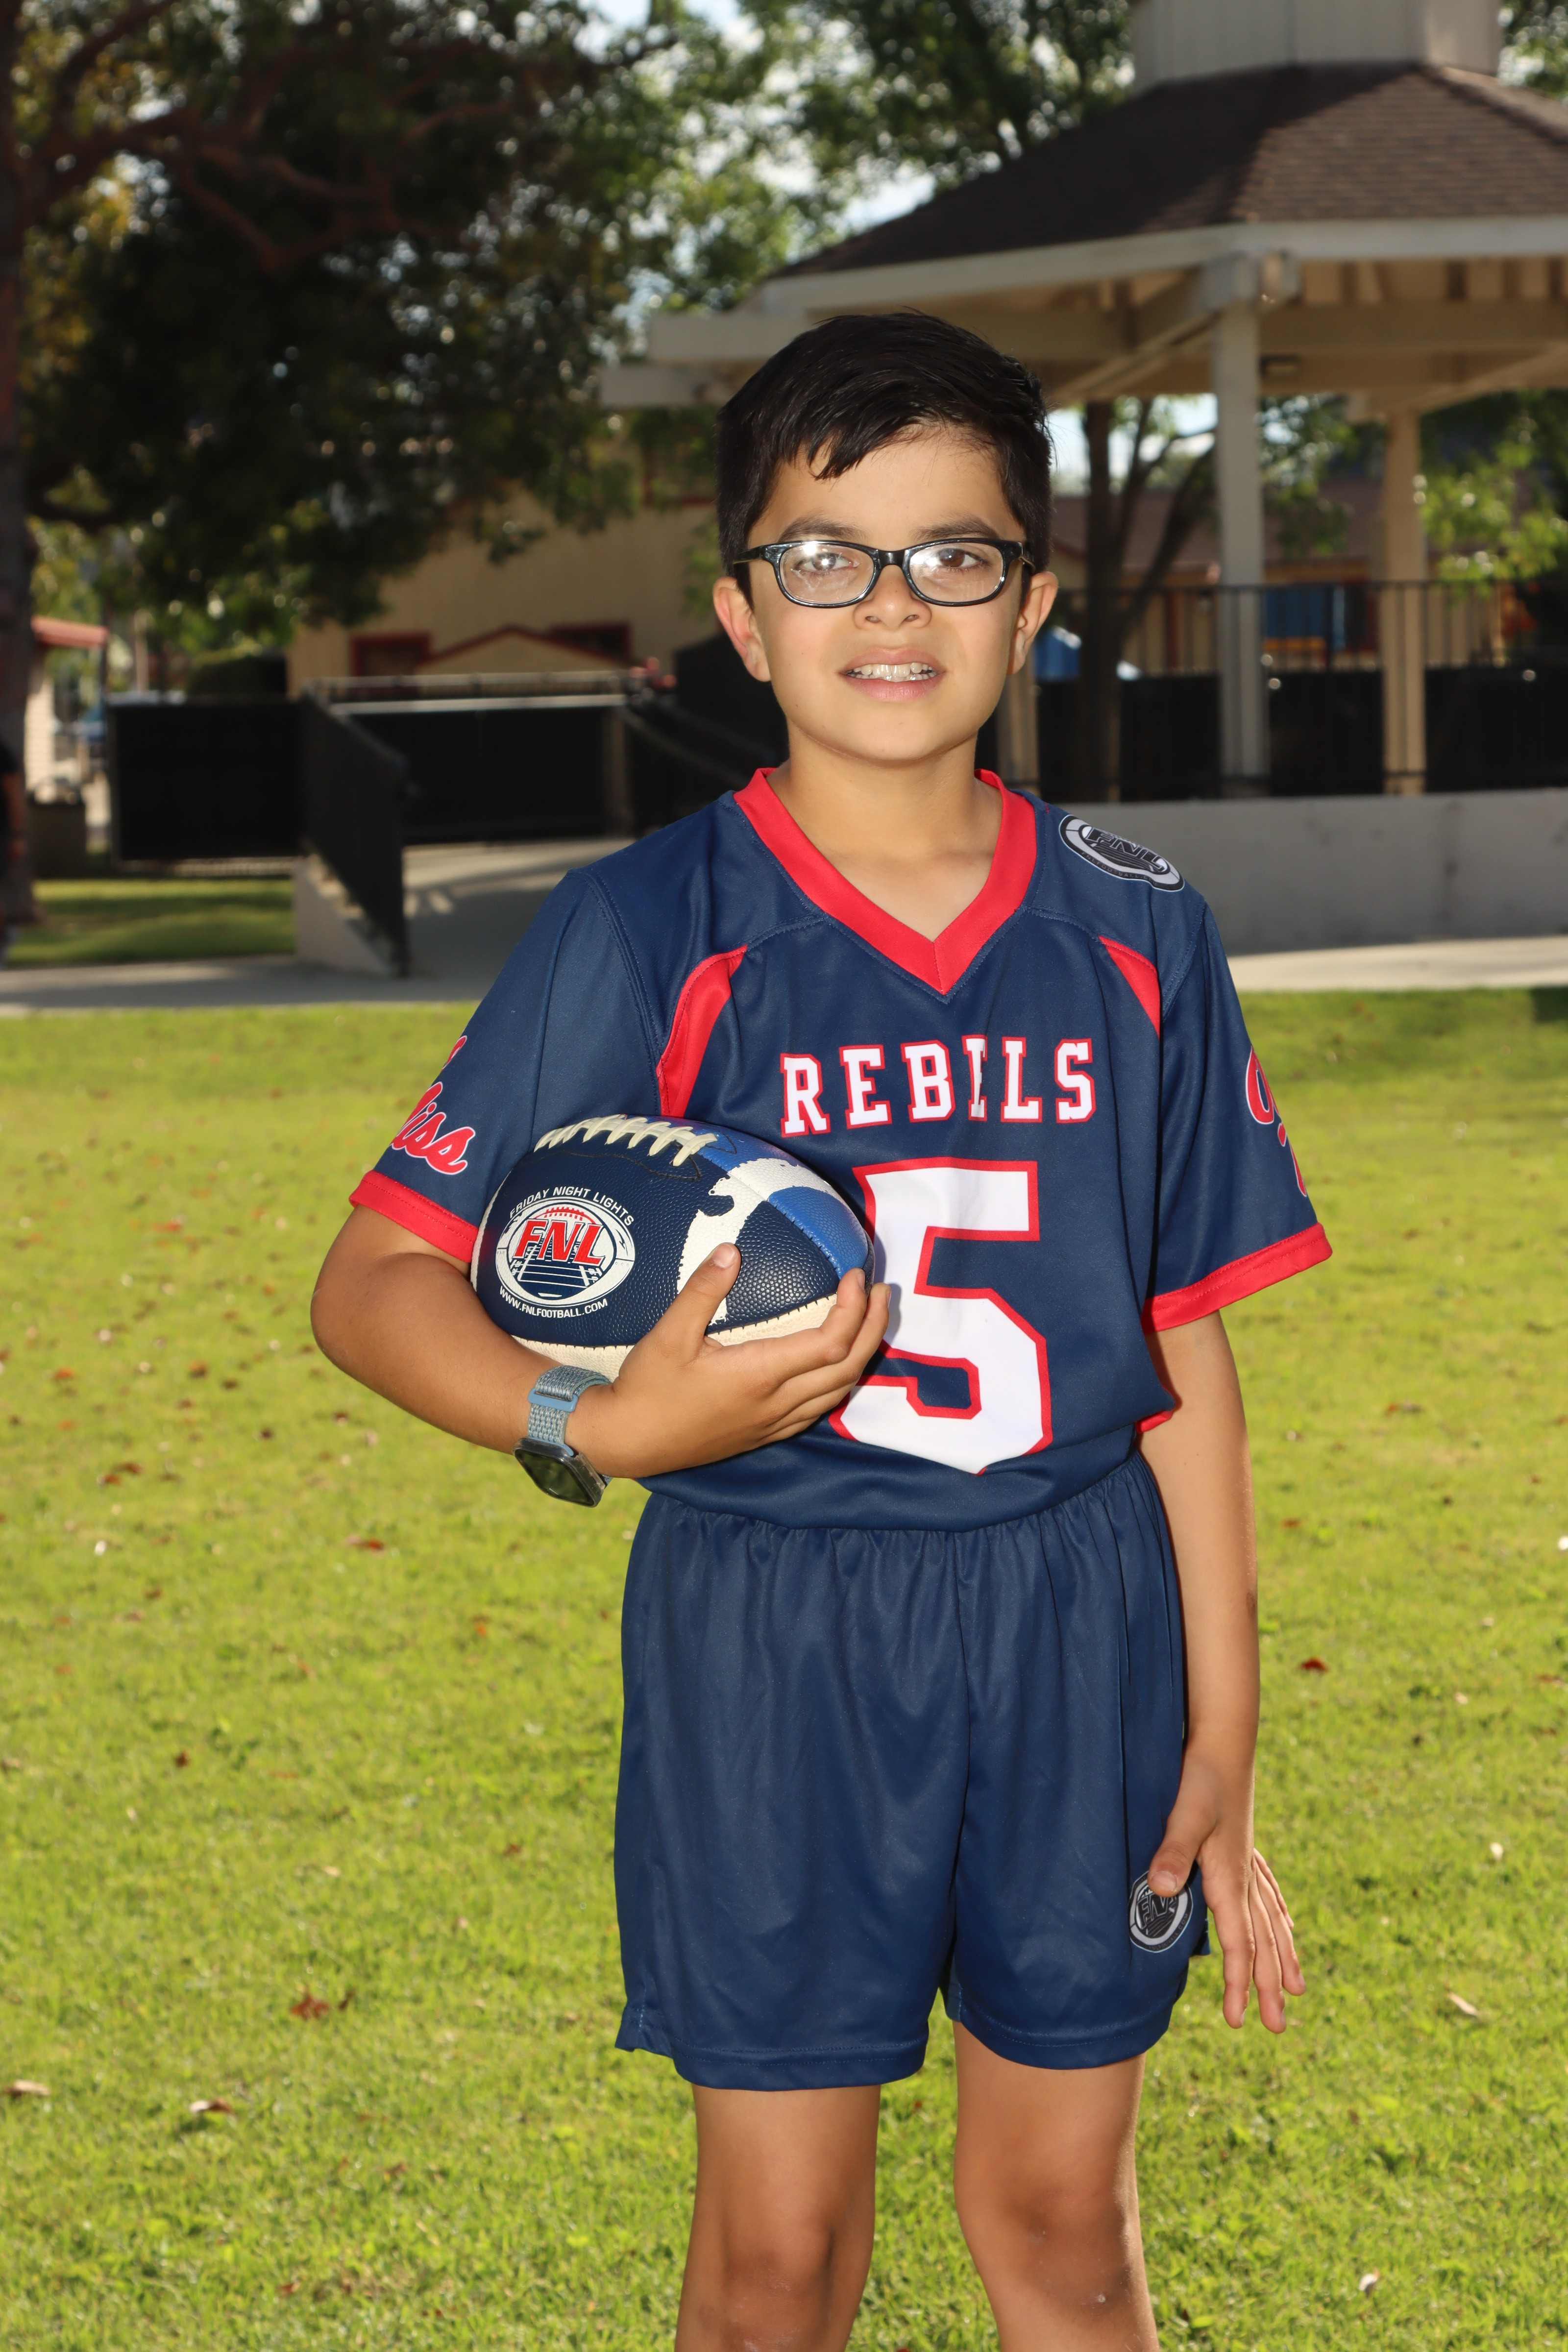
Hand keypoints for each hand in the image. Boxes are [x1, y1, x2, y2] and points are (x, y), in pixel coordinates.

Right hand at [565, 1245, 890, 1480]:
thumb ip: (702, 1291)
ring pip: (839, 1392)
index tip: (855, 1275)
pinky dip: (840, 1379)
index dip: (854, 1309)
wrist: (629, 1442)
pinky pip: (820, 1407)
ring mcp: (774, 1423)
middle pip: (848, 1368)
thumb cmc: (647, 1387)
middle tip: (882, 1291)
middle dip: (874, 1327)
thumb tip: (730, 1251)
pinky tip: (836, 1360)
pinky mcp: (766, 1433)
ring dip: (862, 1354)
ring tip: (870, 1320)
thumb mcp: (667, 1334)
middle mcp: (777, 1404)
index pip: (830, 1344)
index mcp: (759, 1376)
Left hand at [1147, 1752, 1304, 2031]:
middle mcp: (1245, 1876)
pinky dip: (1278, 1917)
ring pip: (1271, 1921)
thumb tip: (1163, 1890)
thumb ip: (1173, 1852)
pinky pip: (1268, 1894)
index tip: (1240, 2022)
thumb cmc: (1201, 1777)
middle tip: (1278, 2028)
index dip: (1240, 1985)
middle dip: (1270, 1986)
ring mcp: (1248, 1861)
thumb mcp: (1183, 1814)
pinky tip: (1286, 1925)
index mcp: (1230, 1878)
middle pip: (1263, 1942)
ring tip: (1296, 1988)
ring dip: (1282, 1956)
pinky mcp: (1244, 1846)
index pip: (1240, 1944)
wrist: (1223, 1740)